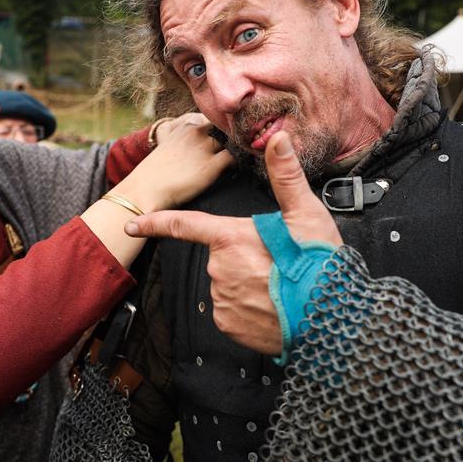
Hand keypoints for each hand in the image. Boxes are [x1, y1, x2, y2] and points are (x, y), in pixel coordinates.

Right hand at [117, 113, 231, 211]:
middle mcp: (196, 132)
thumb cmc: (154, 173)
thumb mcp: (167, 146)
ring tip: (243, 156)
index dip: (225, 127)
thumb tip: (192, 143)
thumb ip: (182, 139)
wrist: (144, 190)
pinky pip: (236, 157)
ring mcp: (204, 147)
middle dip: (235, 135)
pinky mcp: (211, 166)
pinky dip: (241, 161)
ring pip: (234, 140)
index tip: (231, 136)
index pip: (215, 118)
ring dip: (239, 147)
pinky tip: (240, 168)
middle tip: (242, 146)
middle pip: (227, 127)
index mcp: (185, 125)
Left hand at [125, 131, 341, 354]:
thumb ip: (285, 176)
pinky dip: (248, 310)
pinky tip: (272, 306)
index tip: (131, 225)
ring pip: (227, 284)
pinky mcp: (228, 324)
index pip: (184, 225)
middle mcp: (219, 268)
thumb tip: (276, 138)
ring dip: (248, 284)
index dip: (154, 223)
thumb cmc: (319, 261)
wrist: (332, 316)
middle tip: (278, 263)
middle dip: (243, 258)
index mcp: (231, 237)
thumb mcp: (306, 213)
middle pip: (221, 256)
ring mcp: (221, 298)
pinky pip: (231, 312)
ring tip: (280, 286)